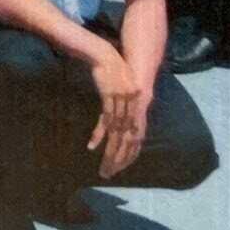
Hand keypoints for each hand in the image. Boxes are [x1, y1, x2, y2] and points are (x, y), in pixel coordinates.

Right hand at [85, 48, 144, 179]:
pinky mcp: (110, 98)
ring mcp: (122, 104)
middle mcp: (132, 109)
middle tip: (109, 173)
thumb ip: (123, 105)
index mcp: (137, 109)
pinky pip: (105, 122)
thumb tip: (120, 117)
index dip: (130, 155)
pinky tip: (92, 146)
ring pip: (117, 135)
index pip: (136, 140)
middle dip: (119, 160)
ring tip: (103, 167)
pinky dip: (99, 135)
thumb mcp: (123, 91)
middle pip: (128, 141)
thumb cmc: (115, 73)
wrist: (108, 56)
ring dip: (109, 153)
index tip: (122, 168)